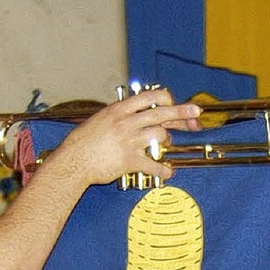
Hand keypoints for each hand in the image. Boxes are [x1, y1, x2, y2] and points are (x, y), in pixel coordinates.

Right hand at [52, 88, 200, 185]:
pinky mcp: (130, 160)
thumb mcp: (100, 119)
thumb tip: (133, 114)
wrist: (74, 160)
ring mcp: (130, 141)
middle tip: (196, 113)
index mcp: (119, 110)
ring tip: (166, 146)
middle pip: (161, 113)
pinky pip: (154, 165)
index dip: (165, 98)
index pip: (149, 97)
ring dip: (168, 141)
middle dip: (182, 112)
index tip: (173, 102)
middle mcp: (127, 122)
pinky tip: (168, 172)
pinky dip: (164, 170)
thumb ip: (119, 116)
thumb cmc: (83, 141)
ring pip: (160, 134)